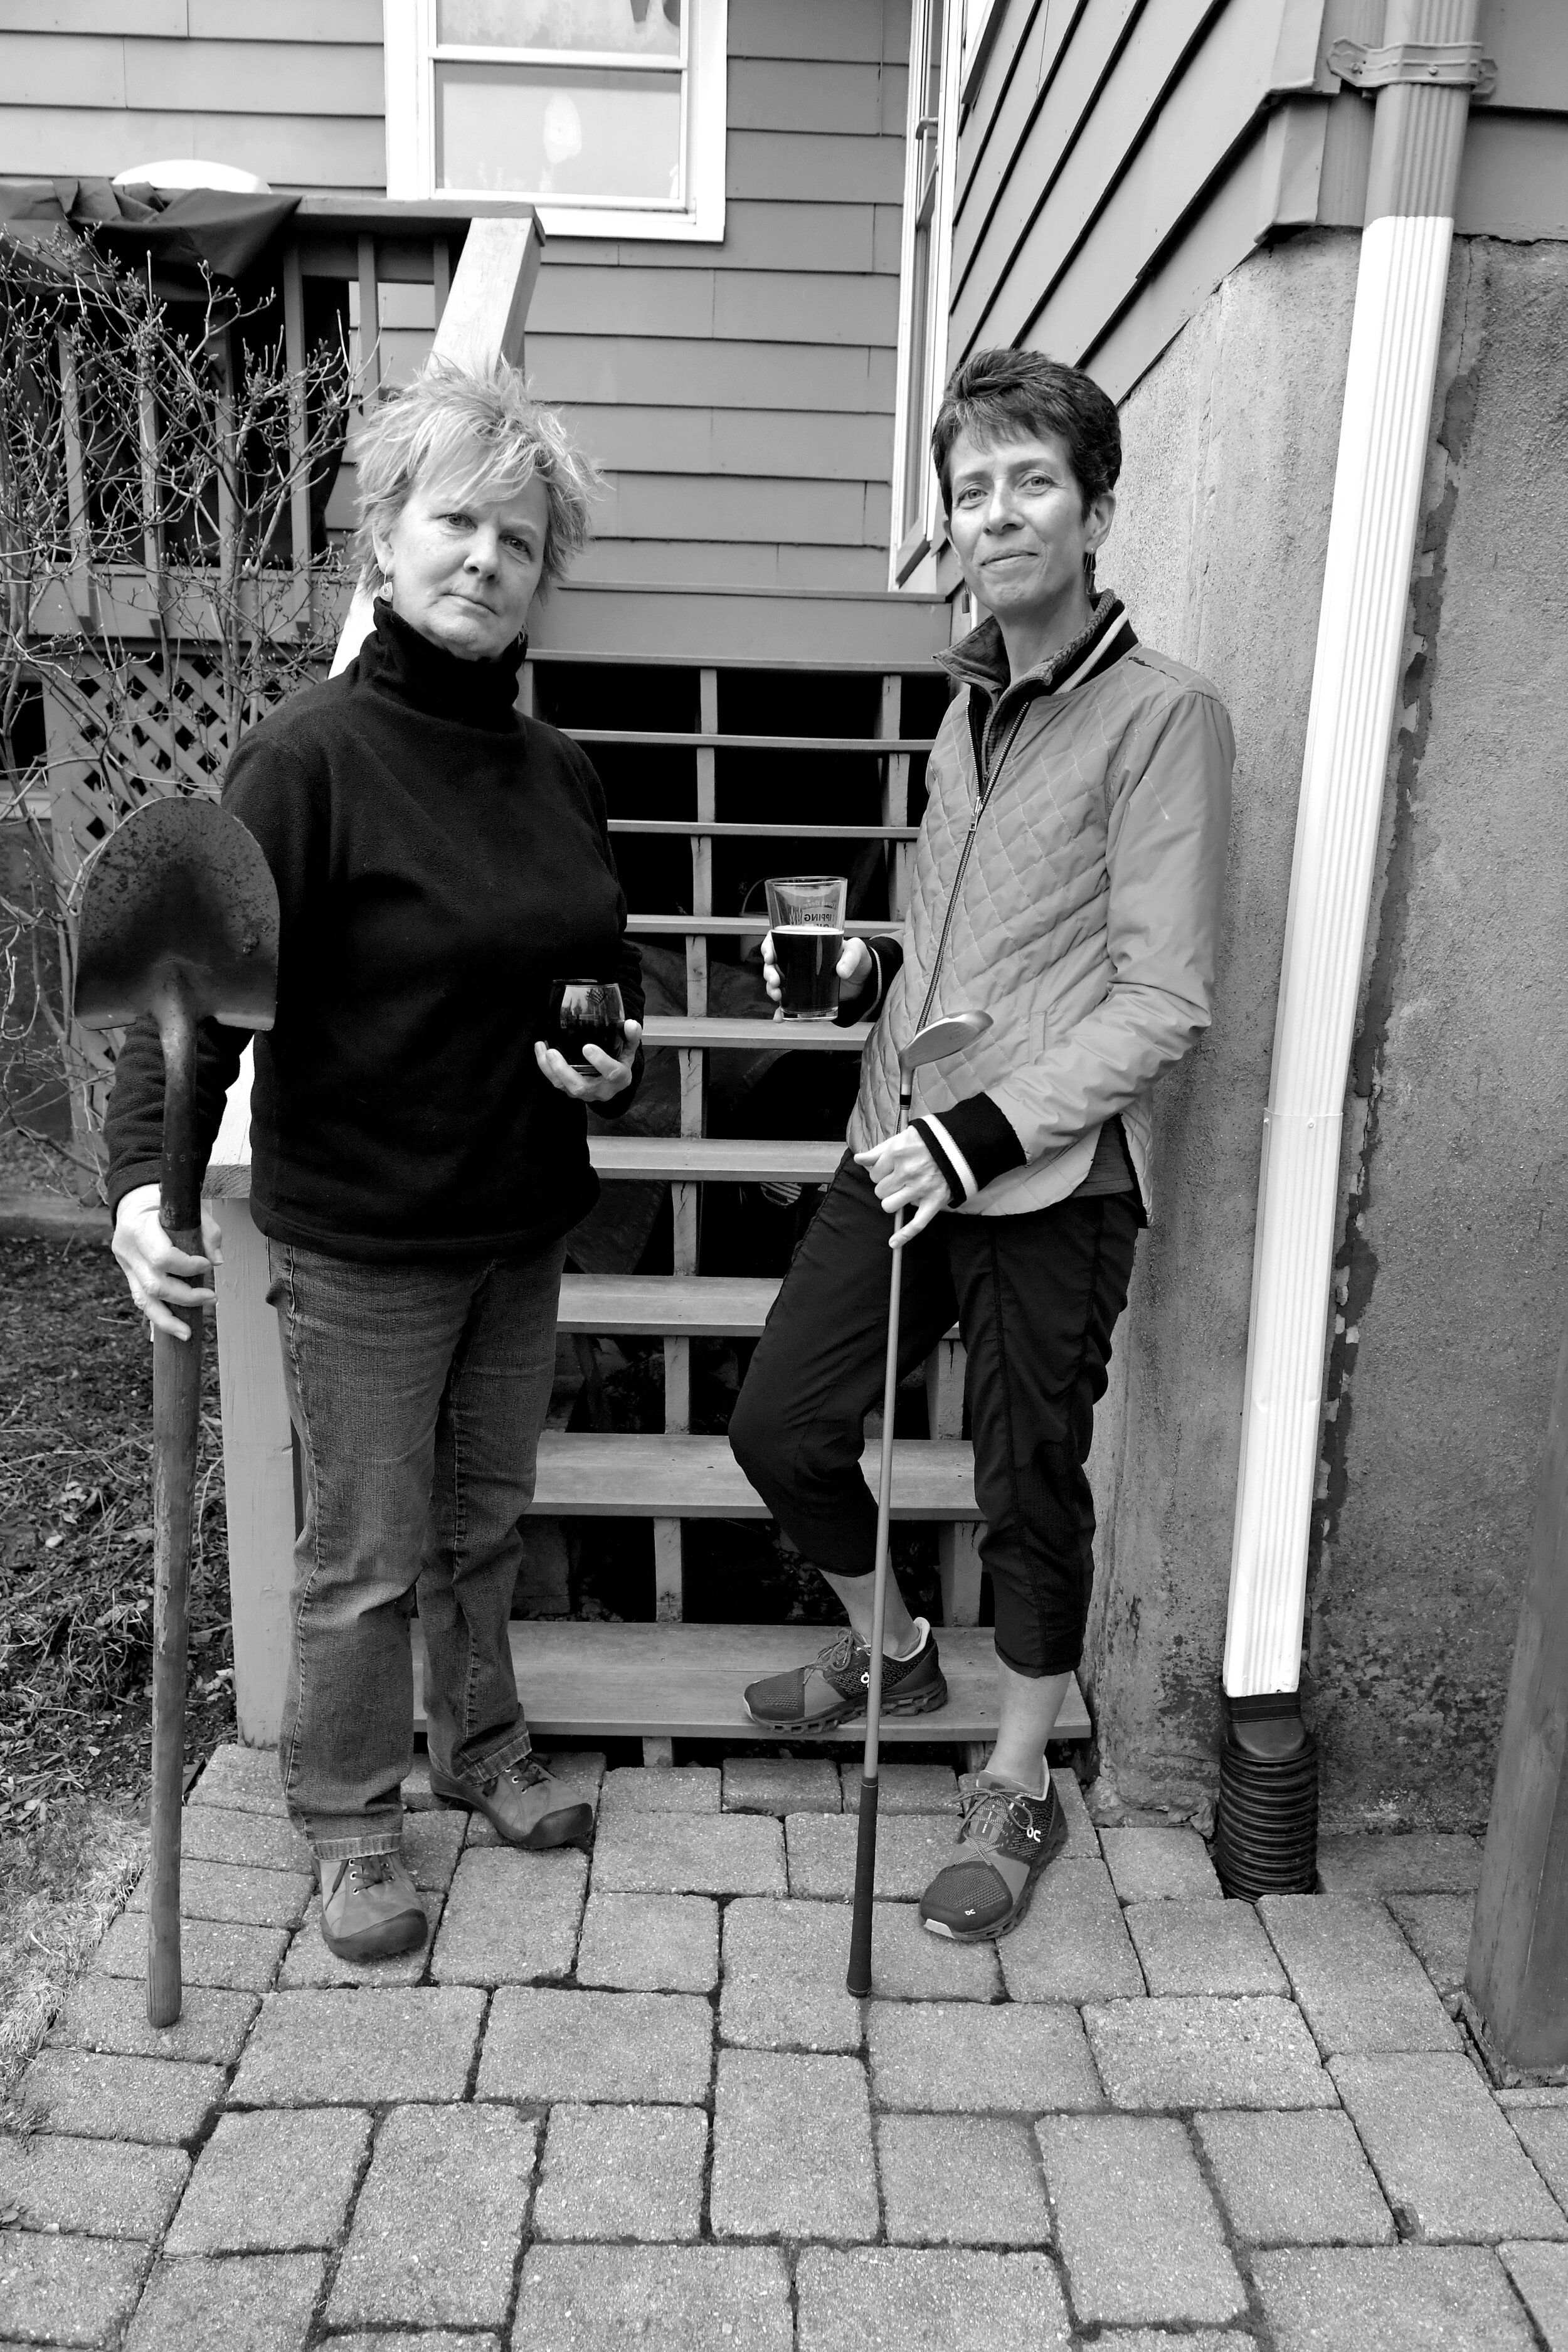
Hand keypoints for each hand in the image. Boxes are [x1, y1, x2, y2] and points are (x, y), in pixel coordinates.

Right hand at [112, 1182, 223, 1340]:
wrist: (135, 1202)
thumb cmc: (166, 1203)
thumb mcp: (188, 1208)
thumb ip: (207, 1232)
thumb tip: (218, 1261)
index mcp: (138, 1228)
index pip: (162, 1257)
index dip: (188, 1266)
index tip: (207, 1265)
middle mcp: (127, 1250)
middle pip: (155, 1284)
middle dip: (186, 1296)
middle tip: (212, 1298)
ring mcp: (125, 1266)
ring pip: (143, 1300)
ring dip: (168, 1319)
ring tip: (188, 1333)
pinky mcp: (129, 1276)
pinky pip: (142, 1301)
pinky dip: (160, 1317)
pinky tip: (175, 1329)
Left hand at [535, 1018, 642, 1103]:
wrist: (614, 1082)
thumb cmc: (620, 1062)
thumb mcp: (629, 1049)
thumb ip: (631, 1036)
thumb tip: (631, 1023)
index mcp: (619, 1079)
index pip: (612, 1073)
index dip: (600, 1061)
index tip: (587, 1047)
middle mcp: (602, 1090)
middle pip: (581, 1086)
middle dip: (564, 1070)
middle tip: (552, 1052)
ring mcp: (585, 1093)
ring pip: (564, 1086)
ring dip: (550, 1069)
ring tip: (542, 1049)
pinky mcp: (571, 1091)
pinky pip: (556, 1083)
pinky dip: (545, 1068)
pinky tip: (540, 1050)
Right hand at [761, 929, 872, 1015]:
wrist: (865, 982)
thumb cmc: (858, 960)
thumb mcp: (856, 951)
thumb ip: (850, 957)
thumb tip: (841, 971)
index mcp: (806, 943)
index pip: (779, 940)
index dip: (769, 947)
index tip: (770, 957)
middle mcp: (798, 961)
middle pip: (773, 964)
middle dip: (768, 973)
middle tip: (775, 981)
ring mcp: (799, 980)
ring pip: (776, 983)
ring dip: (771, 989)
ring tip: (777, 996)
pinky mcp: (804, 996)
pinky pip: (788, 1003)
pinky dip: (781, 1011)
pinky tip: (779, 1017)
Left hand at [853, 1126, 949, 1245]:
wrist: (960, 1144)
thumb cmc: (929, 1141)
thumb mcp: (902, 1137)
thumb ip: (878, 1150)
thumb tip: (858, 1159)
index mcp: (897, 1153)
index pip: (874, 1173)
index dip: (880, 1173)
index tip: (890, 1169)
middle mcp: (907, 1171)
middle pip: (880, 1190)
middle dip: (886, 1186)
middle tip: (900, 1178)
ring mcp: (921, 1188)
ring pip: (889, 1205)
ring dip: (893, 1200)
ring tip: (903, 1192)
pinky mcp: (934, 1201)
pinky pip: (916, 1223)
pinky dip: (904, 1235)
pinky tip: (894, 1242)